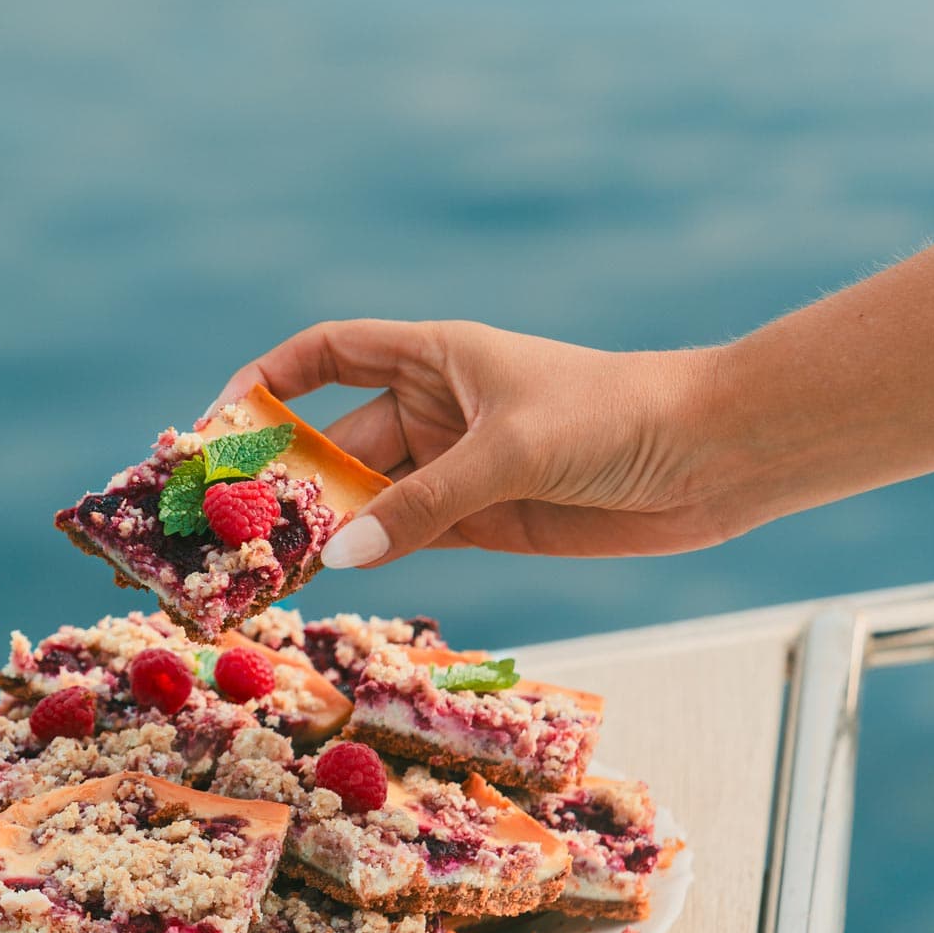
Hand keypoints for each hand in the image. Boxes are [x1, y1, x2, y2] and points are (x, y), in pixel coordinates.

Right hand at [217, 319, 734, 566]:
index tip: (220, 421)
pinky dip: (370, 556)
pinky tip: (332, 578)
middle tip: (234, 528)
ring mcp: (456, 467)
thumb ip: (422, 505)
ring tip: (265, 566)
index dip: (269, 381)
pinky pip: (406, 537)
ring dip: (324, 527)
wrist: (713, 458)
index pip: (326, 353)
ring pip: (368, 498)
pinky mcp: (483, 520)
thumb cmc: (614, 418)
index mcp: (433, 356)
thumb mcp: (509, 453)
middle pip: (336, 441)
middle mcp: (434, 408)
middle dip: (288, 479)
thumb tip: (337, 556)